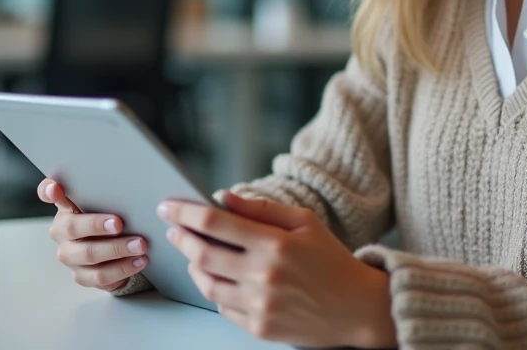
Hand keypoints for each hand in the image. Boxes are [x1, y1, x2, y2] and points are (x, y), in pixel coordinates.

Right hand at [37, 177, 149, 291]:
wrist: (114, 249)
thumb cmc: (111, 217)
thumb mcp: (108, 202)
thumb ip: (109, 194)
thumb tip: (131, 188)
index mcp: (66, 206)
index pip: (47, 192)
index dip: (48, 190)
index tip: (56, 189)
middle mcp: (61, 230)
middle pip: (73, 227)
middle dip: (97, 225)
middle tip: (119, 224)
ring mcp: (69, 254)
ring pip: (88, 255)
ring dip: (116, 250)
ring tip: (139, 245)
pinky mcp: (81, 275)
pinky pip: (100, 276)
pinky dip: (122, 269)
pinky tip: (138, 261)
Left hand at [157, 192, 395, 347]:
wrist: (358, 307)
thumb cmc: (332, 260)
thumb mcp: (304, 222)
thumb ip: (261, 209)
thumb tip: (223, 198)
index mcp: (275, 244)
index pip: (214, 223)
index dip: (185, 212)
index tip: (168, 206)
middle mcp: (263, 276)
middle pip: (201, 253)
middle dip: (180, 236)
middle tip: (174, 228)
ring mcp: (259, 305)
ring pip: (206, 283)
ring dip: (193, 265)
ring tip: (196, 253)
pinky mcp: (259, 328)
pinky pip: (222, 307)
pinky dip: (214, 289)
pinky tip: (219, 277)